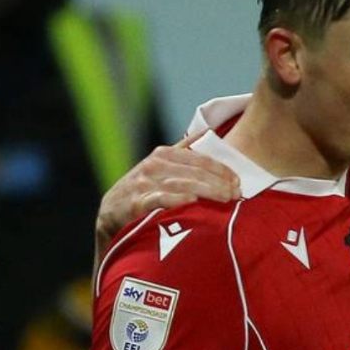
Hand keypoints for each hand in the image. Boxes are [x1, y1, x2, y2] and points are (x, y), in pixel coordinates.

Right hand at [94, 129, 242, 265]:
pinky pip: (158, 200)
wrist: (111, 218)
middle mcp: (152, 167)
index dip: (220, 169)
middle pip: (192, 172)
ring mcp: (142, 184)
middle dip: (217, 182)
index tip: (237, 180)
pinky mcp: (134, 204)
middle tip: (236, 193)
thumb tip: (207, 131)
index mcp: (162, 155)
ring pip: (180, 184)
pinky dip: (175, 199)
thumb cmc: (143, 193)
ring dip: (205, 191)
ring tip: (225, 198)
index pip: (198, 159)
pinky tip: (192, 201)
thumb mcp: (159, 168)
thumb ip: (182, 151)